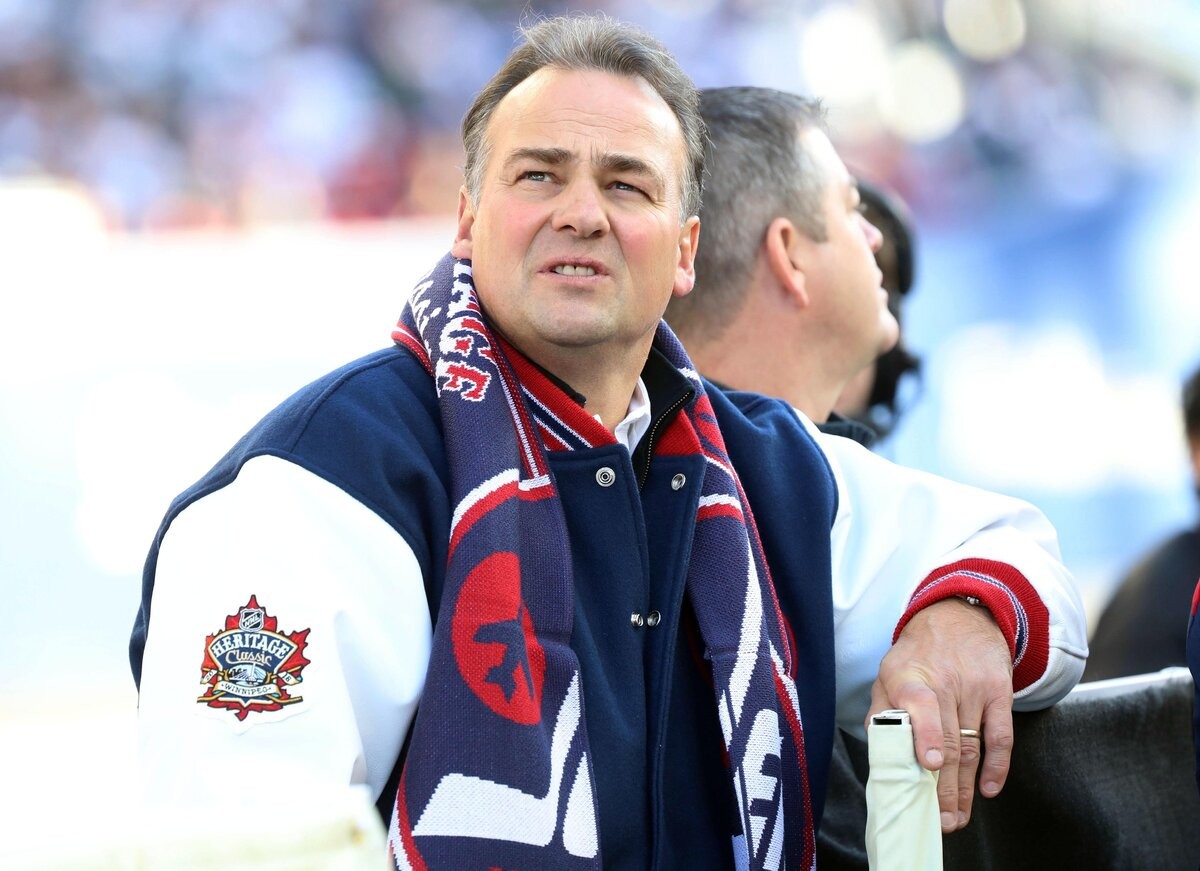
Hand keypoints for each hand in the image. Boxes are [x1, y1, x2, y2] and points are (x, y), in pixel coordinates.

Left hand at [866, 597, 1013, 832]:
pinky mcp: (1000, 693)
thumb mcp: (889, 671)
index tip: (928, 765)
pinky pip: (1002, 736)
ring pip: (972, 746)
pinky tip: (988, 791)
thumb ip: (882, 709)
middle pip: (948, 740)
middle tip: (940, 820)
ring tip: (957, 817)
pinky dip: (997, 767)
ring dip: (965, 787)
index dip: (925, 736)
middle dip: (943, 786)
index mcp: (909, 675)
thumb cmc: (918, 654)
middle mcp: (945, 681)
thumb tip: (878, 749)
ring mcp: (976, 688)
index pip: (920, 704)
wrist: (960, 617)